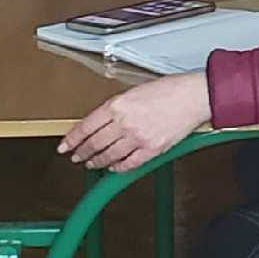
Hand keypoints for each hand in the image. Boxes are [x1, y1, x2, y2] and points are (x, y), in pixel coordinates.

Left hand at [59, 72, 210, 171]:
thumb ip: (115, 109)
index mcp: (116, 106)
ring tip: (92, 163)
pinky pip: (130, 164)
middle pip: (94, 143)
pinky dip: (118, 167)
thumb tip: (100, 123)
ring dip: (97, 161)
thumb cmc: (168, 90)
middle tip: (76, 157)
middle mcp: (124, 123)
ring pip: (109, 156)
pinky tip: (113, 167)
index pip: (85, 127)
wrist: (193, 97)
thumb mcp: (133, 92)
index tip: (64, 146)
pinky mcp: (152, 149)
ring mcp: (138, 138)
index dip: (72, 139)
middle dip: (82, 152)